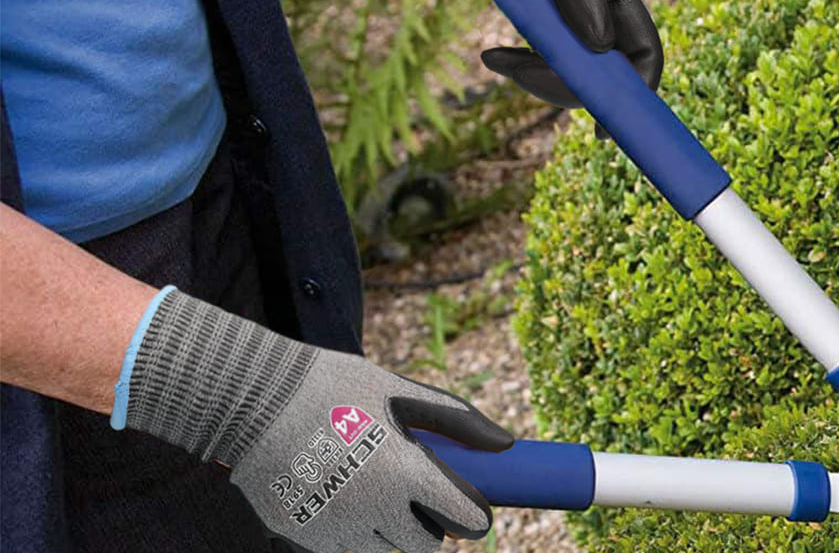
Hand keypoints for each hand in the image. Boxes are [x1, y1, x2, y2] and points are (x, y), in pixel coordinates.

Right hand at [116, 289, 512, 552]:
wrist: (248, 397)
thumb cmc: (332, 387)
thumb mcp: (399, 392)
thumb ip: (456, 420)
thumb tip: (506, 444)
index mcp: (407, 474)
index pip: (465, 520)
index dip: (473, 514)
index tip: (470, 505)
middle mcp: (375, 510)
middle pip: (426, 546)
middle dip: (430, 525)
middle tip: (416, 493)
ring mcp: (336, 529)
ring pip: (383, 548)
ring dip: (386, 526)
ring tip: (366, 481)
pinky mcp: (302, 537)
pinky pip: (342, 546)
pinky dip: (347, 529)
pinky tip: (335, 491)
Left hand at [478, 0, 661, 117]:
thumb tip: (600, 48)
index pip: (643, 53)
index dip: (633, 95)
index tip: (604, 128)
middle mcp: (602, 7)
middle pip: (607, 71)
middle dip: (568, 85)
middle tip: (521, 75)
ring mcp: (575, 15)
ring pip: (574, 70)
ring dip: (538, 76)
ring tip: (497, 60)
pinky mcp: (547, 18)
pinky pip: (547, 57)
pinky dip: (521, 64)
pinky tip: (492, 57)